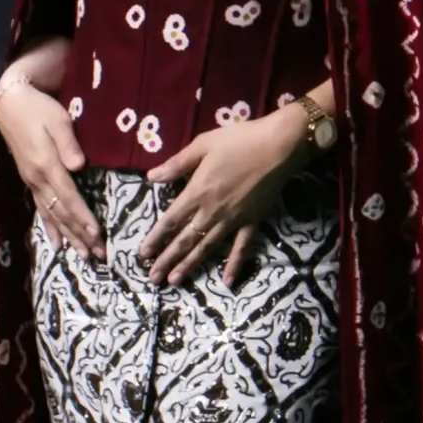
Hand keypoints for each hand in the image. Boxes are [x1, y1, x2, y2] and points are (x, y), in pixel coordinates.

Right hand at [0, 75, 105, 261]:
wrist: (11, 105)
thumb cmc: (39, 109)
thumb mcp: (57, 120)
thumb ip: (68, 144)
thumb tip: (79, 166)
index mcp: (47, 165)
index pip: (69, 197)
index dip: (83, 217)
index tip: (97, 235)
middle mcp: (38, 179)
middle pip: (62, 213)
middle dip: (80, 235)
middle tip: (98, 255)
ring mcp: (32, 182)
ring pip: (52, 216)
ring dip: (68, 237)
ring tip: (83, 255)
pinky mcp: (30, 181)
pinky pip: (40, 210)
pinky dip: (49, 228)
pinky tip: (57, 244)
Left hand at [141, 107, 312, 287]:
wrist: (279, 147)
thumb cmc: (239, 141)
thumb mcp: (203, 145)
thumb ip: (177, 164)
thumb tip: (151, 177)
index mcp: (197, 192)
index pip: (170, 221)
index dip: (155, 238)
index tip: (143, 254)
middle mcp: (212, 212)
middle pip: (185, 240)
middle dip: (167, 260)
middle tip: (153, 279)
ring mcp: (233, 220)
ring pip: (206, 248)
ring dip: (190, 266)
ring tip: (175, 282)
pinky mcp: (252, 222)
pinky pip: (241, 248)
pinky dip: (233, 265)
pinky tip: (227, 282)